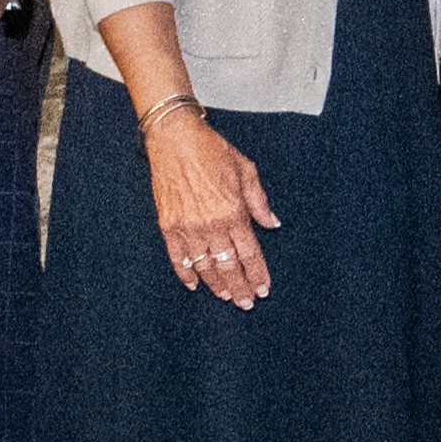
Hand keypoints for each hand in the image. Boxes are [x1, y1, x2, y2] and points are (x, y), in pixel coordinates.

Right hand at [143, 103, 283, 307]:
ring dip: (217, 284)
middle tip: (247, 303)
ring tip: (227, 295)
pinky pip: (177, 257)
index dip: (258, 274)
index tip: (263, 289)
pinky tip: (194, 284)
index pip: (250, 254)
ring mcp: (188, 227)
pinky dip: (185, 273)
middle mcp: (211, 225)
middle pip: (229, 266)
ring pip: (205, 266)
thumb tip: (272, 223)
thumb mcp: (246, 170)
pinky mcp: (168, 225)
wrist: (175, 138)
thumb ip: (259, 202)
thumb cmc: (211, 150)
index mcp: (234, 212)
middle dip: (241, 287)